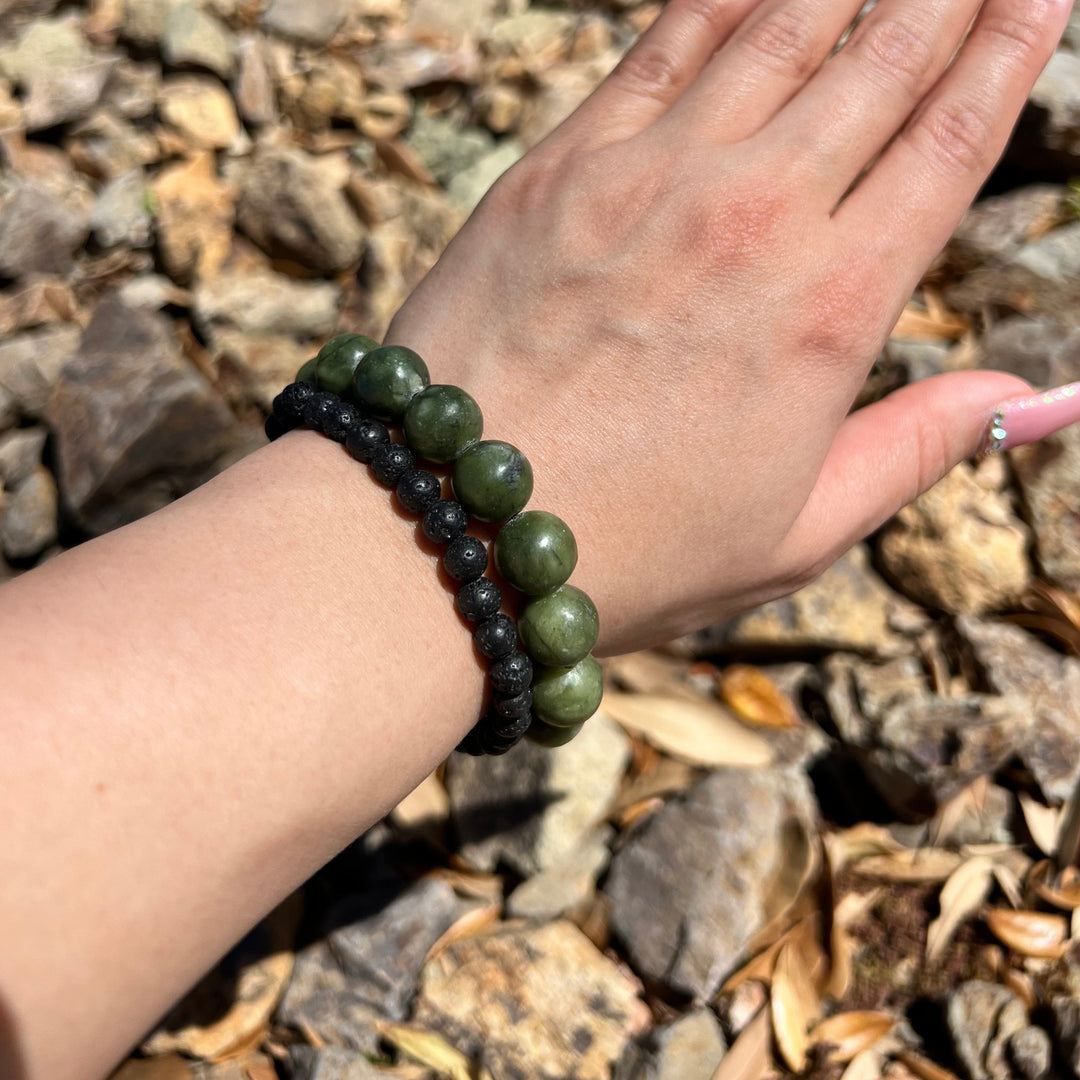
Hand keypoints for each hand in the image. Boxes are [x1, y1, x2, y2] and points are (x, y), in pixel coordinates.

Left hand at [387, 0, 1071, 654]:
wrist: (456, 530)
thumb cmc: (629, 551)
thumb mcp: (796, 535)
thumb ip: (915, 450)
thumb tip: (1038, 399)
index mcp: (832, 311)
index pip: (951, 142)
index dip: (1011, 50)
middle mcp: (757, 218)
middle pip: (882, 61)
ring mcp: (654, 177)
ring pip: (783, 27)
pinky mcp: (562, 165)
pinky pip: (663, 41)